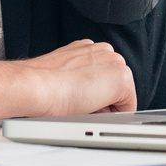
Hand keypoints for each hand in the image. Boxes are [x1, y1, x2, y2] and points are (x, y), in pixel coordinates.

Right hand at [0, 40, 134, 125]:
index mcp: (88, 49)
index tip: (78, 101)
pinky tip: (93, 111)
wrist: (37, 86)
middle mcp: (104, 52)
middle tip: (79, 105)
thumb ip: (76, 77)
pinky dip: (115, 115)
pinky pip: (128, 107)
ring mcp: (115, 63)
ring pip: (120, 96)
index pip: (102, 78)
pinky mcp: (122, 79)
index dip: (90, 96)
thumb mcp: (62, 76)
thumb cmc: (41, 86)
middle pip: (113, 87)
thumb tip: (82, 95)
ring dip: (106, 106)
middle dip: (101, 101)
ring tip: (83, 107)